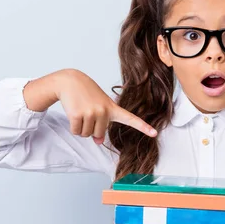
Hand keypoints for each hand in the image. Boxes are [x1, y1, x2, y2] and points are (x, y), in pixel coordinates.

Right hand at [25, 69, 156, 144]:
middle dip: (91, 128)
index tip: (154, 133)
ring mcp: (92, 113)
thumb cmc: (87, 94)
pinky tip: (73, 113)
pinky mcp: (78, 115)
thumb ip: (102, 124)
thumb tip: (98, 142)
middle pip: (98, 134)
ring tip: (81, 110)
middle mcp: (104, 111)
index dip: (143, 127)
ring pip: (87, 135)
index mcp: (113, 108)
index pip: (130, 119)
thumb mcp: (98, 108)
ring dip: (82, 127)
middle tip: (87, 112)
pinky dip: (73, 127)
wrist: (70, 81)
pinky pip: (76, 132)